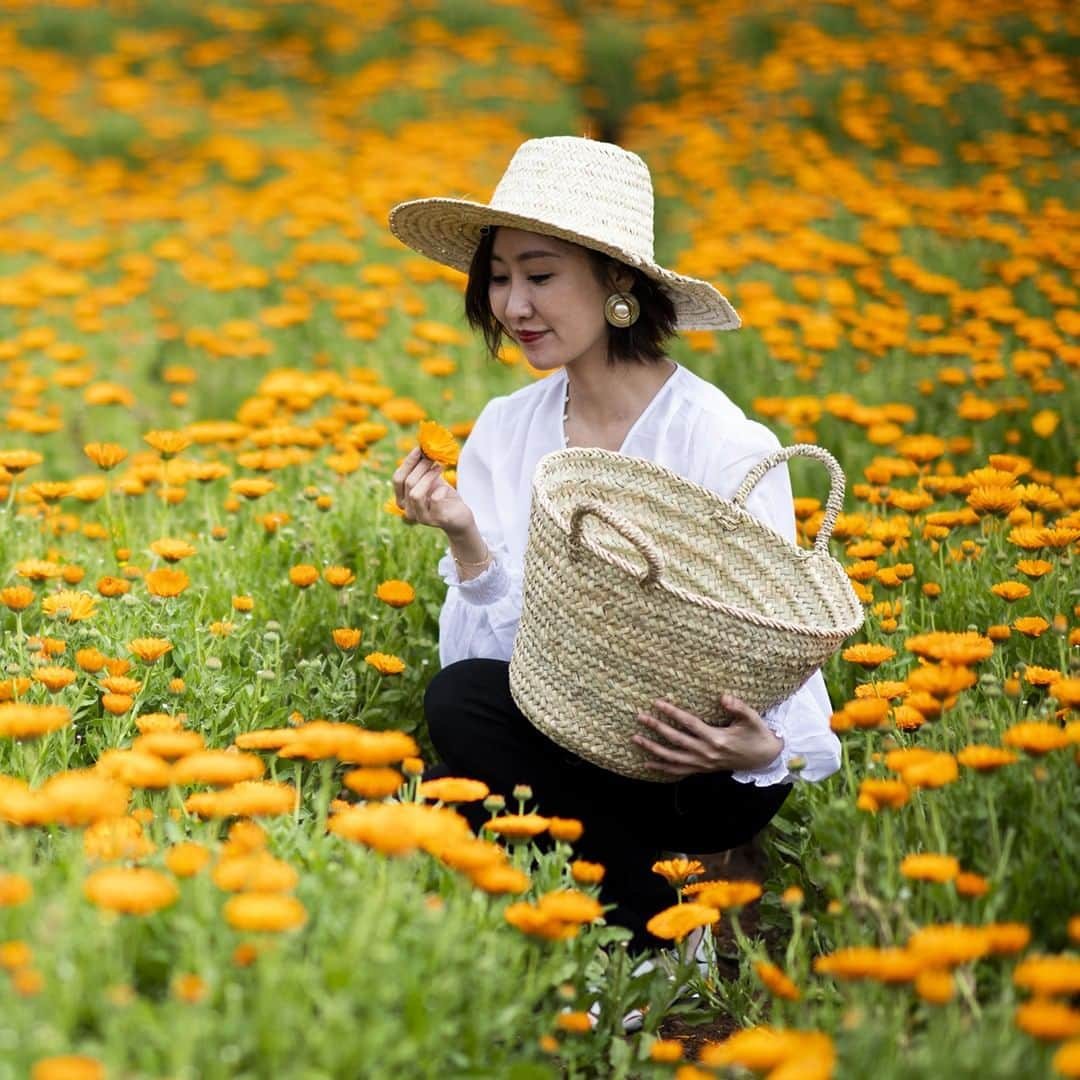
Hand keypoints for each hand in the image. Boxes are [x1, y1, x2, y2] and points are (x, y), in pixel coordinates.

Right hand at [392, 448, 474, 536]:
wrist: (459, 514)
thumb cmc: (443, 495)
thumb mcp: (430, 479)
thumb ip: (423, 467)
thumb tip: (422, 447)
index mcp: (402, 499)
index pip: (397, 478)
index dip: (408, 463)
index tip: (419, 449)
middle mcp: (408, 510)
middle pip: (407, 483)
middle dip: (421, 466)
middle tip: (433, 456)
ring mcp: (421, 517)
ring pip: (415, 493)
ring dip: (428, 477)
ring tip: (440, 467)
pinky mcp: (436, 520)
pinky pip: (434, 500)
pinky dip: (440, 490)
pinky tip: (445, 488)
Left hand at [631, 695, 783, 777]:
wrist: (765, 758)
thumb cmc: (757, 734)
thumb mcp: (752, 718)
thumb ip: (738, 707)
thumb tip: (723, 697)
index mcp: (717, 739)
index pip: (689, 724)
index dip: (673, 713)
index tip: (657, 703)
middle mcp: (707, 753)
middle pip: (676, 740)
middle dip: (656, 728)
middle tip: (639, 717)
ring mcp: (704, 764)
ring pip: (673, 759)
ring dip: (653, 749)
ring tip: (635, 739)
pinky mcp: (703, 769)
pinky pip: (679, 772)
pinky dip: (662, 768)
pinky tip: (647, 764)